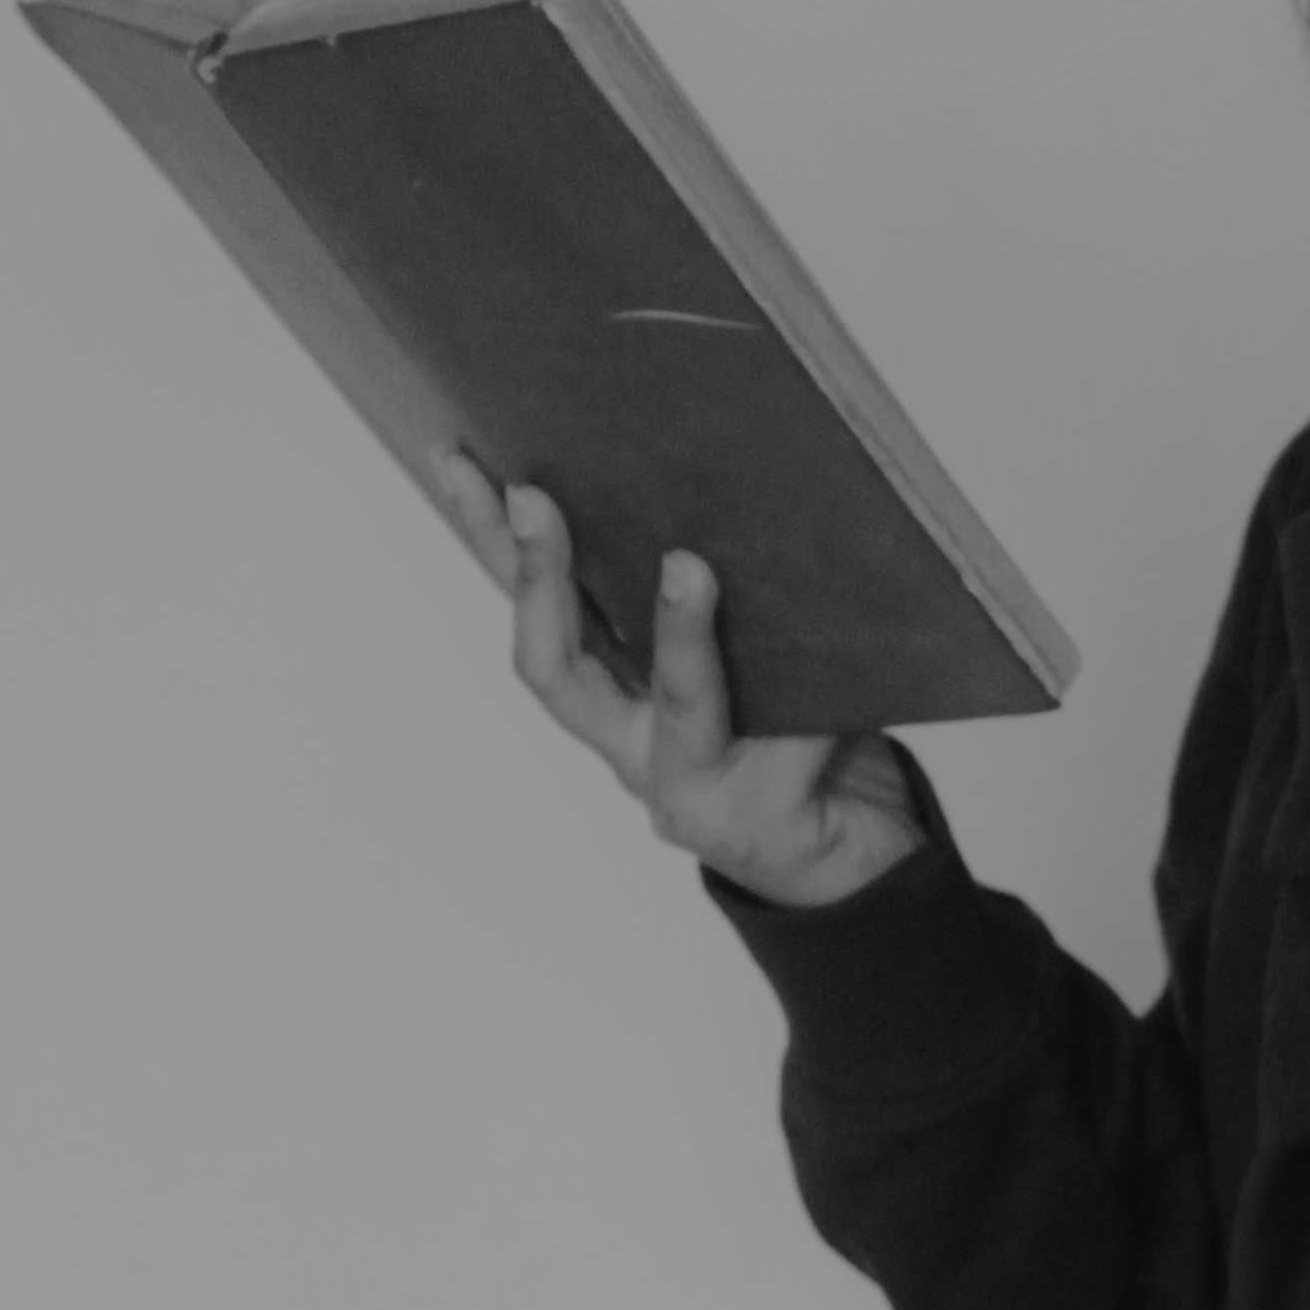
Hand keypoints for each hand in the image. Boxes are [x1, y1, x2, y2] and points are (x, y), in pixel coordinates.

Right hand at [433, 452, 927, 907]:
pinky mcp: (754, 824)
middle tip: (530, 499)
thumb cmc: (795, 739)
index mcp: (612, 697)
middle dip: (538, 577)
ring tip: (686, 567)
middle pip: (556, 669)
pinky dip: (813, 704)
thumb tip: (722, 477)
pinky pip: (787, 743)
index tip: (458, 459)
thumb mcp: (742, 656)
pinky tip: (840, 645)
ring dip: (680, 632)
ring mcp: (686, 792)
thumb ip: (719, 596)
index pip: (534, 610)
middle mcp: (630, 747)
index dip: (488, 541)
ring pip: (677, 705)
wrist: (851, 850)